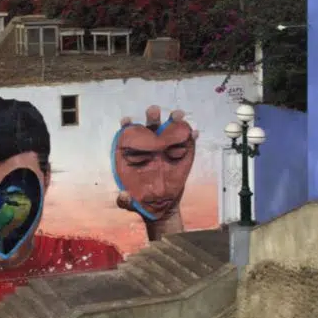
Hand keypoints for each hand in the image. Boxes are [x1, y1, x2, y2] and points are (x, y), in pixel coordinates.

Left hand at [114, 106, 197, 240]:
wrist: (161, 207)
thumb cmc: (141, 201)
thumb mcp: (129, 203)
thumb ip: (124, 201)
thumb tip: (124, 195)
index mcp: (134, 155)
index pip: (129, 137)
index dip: (127, 127)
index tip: (126, 121)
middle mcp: (150, 149)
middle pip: (151, 129)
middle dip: (152, 117)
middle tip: (153, 110)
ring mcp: (166, 151)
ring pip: (170, 132)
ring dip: (174, 120)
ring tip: (177, 114)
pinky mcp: (181, 157)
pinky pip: (187, 144)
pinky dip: (190, 137)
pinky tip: (193, 133)